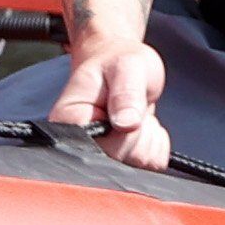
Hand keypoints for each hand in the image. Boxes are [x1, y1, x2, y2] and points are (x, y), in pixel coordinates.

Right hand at [51, 35, 170, 173]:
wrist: (120, 65)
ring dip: (148, 136)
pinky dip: (156, 143)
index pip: (98, 148)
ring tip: (135, 111)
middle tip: (131, 103)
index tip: (122, 104)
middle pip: (120, 159)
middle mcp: (77, 144)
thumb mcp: (126, 67)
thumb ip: (125, 94)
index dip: (123, 131)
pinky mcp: (122, 159)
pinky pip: (151, 163)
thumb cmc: (117, 61)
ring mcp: (100, 155)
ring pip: (137, 163)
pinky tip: (143, 124)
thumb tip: (127, 124)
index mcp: (68, 121)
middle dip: (137, 131)